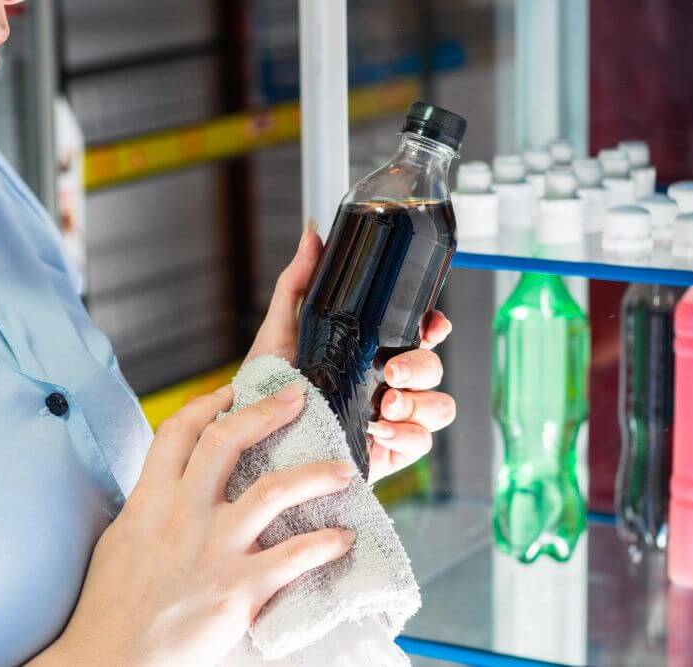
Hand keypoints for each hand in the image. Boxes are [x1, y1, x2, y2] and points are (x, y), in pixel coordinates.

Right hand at [33, 383, 355, 666]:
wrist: (109, 660)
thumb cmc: (112, 606)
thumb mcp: (122, 538)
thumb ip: (150, 505)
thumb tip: (171, 484)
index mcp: (150, 500)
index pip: (178, 432)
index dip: (206, 403)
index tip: (231, 392)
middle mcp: (183, 515)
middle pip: (226, 441)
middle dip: (265, 411)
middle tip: (297, 398)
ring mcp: (213, 550)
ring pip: (272, 491)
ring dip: (314, 474)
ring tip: (343, 471)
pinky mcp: (236, 590)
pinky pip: (291, 557)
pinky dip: (323, 545)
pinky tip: (342, 539)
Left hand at [248, 226, 455, 485]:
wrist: (254, 441)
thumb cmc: (268, 386)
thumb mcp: (280, 330)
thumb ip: (298, 282)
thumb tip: (312, 234)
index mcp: (371, 351)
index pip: (419, 333)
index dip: (434, 326)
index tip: (431, 324)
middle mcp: (387, 382)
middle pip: (432, 367)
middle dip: (422, 366)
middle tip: (391, 373)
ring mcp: (392, 418)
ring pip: (438, 406)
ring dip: (421, 403)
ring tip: (387, 405)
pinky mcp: (388, 452)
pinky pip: (422, 443)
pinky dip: (409, 436)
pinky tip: (381, 431)